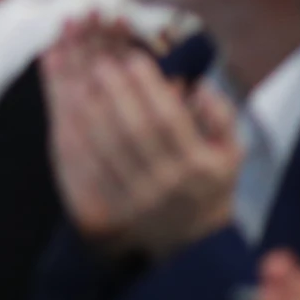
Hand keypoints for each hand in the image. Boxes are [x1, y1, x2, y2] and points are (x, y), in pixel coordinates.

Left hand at [42, 19, 240, 260]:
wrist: (193, 241)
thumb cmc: (210, 184)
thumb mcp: (232, 153)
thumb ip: (222, 117)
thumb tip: (200, 87)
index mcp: (199, 165)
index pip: (169, 119)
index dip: (149, 87)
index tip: (133, 57)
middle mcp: (168, 182)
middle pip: (134, 130)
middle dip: (115, 91)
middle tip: (100, 61)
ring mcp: (138, 197)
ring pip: (107, 148)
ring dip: (91, 109)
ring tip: (81, 78)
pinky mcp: (113, 207)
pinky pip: (88, 168)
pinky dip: (76, 137)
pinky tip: (67, 111)